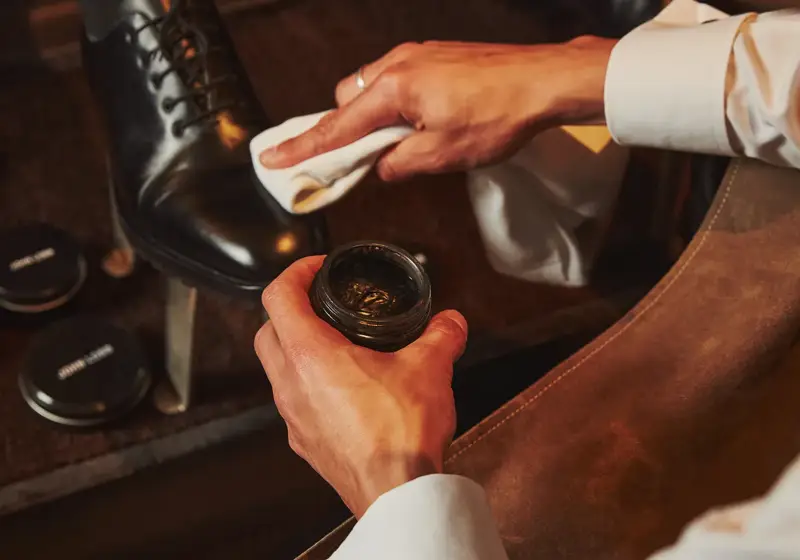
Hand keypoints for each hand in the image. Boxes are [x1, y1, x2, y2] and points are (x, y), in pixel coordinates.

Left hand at [255, 256, 467, 516]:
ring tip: (336, 346)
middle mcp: (290, 384)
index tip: (317, 269)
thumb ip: (442, 335)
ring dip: (296, 350)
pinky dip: (308, 387)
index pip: (278, 295)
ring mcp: (292, 417)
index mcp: (311, 355)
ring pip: (276, 370)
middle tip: (320, 303)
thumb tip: (451, 321)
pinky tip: (344, 392)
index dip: (295, 271)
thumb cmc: (400, 432)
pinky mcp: (304, 442)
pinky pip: (294, 403)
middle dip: (288, 309)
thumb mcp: (430, 368)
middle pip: (266, 331)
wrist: (396, 492)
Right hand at [260, 37, 615, 181]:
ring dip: (373, 116)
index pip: (336, 126)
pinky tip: (421, 120)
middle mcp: (396, 64)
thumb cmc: (496, 116)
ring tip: (399, 142)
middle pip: (348, 99)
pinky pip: (396, 78)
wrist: (542, 81)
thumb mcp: (442, 155)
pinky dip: (394, 103)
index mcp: (392, 89)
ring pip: (372, 87)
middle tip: (358, 159)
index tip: (272, 158)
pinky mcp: (435, 55)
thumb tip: (381, 168)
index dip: (303, 147)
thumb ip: (400, 164)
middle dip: (345, 129)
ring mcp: (416, 55)